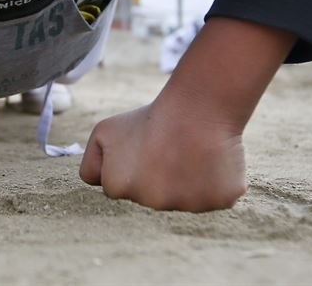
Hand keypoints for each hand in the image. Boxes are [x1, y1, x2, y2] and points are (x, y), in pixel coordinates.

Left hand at [79, 103, 245, 211]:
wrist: (195, 106)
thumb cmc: (150, 117)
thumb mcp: (104, 133)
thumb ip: (92, 164)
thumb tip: (100, 187)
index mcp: (118, 188)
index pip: (123, 188)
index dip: (134, 167)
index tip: (145, 149)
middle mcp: (150, 203)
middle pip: (154, 196)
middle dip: (160, 177)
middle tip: (170, 149)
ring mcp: (185, 205)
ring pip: (186, 198)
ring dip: (188, 181)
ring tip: (191, 151)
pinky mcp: (218, 201)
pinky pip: (216, 197)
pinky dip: (215, 182)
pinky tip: (211, 159)